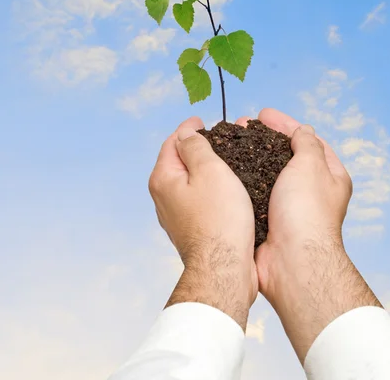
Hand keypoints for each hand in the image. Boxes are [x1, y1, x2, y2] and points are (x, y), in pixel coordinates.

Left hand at [149, 116, 257, 330]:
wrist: (224, 268)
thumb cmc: (220, 219)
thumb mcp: (210, 170)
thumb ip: (195, 147)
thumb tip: (185, 134)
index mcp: (164, 178)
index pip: (173, 142)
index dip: (189, 128)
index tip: (203, 121)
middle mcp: (163, 197)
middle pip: (178, 161)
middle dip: (197, 147)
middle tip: (219, 138)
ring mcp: (176, 215)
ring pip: (189, 181)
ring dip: (205, 168)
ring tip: (226, 160)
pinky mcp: (191, 228)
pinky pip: (198, 199)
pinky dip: (209, 187)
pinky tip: (226, 189)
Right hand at [237, 108, 379, 360]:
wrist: (292, 261)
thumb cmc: (306, 211)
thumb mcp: (310, 166)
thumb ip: (306, 144)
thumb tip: (304, 130)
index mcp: (330, 176)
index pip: (308, 140)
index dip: (285, 124)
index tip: (263, 114)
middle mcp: (311, 191)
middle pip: (285, 156)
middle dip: (263, 139)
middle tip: (240, 126)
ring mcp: (289, 206)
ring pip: (266, 173)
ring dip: (249, 157)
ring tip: (228, 143)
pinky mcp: (269, 218)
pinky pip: (254, 192)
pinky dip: (242, 179)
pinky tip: (226, 170)